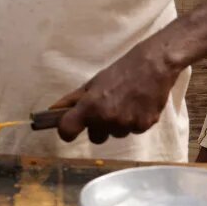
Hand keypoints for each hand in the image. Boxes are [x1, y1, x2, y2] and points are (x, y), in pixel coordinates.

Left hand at [51, 43, 179, 143]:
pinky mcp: (144, 126)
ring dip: (116, 124)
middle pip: (95, 138)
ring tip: (124, 103)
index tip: (70, 127)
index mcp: (90, 107)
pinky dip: (133, 122)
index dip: (67, 131)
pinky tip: (137, 106)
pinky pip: (132, 131)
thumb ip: (72, 99)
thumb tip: (53, 110)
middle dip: (97, 127)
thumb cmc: (119, 72)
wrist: (153, 67)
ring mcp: (127, 125)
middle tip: (105, 108)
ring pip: (115, 134)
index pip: (67, 131)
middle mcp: (107, 119)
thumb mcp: (92, 83)